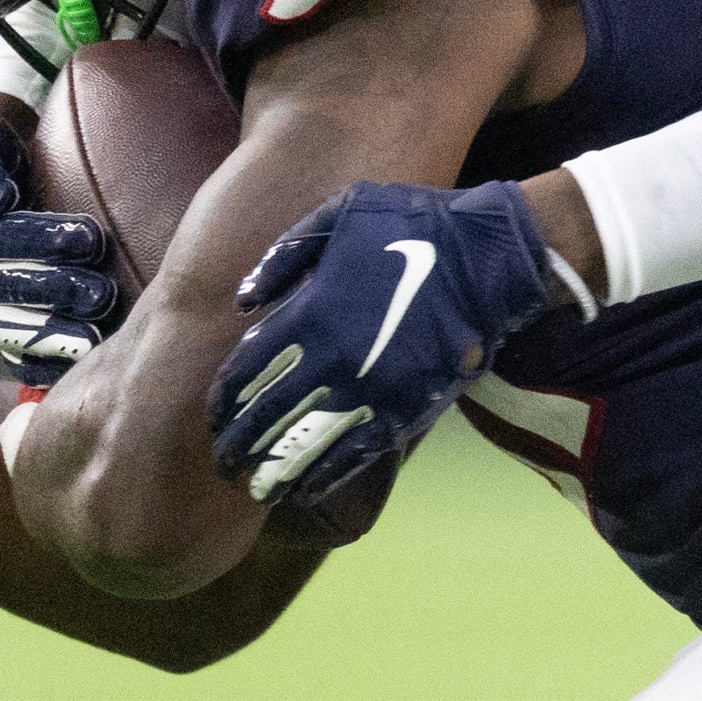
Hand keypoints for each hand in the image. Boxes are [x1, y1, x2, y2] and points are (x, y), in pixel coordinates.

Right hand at [0, 108, 113, 385]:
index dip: (42, 240)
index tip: (89, 237)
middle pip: (7, 293)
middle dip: (57, 293)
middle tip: (103, 294)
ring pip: (13, 334)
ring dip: (57, 338)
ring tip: (99, 336)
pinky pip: (17, 358)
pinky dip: (47, 366)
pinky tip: (82, 369)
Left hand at [209, 181, 554, 506]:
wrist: (487, 256)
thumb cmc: (411, 223)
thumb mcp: (340, 211)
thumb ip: (284, 255)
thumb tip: (242, 302)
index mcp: (310, 310)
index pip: (248, 369)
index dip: (224, 399)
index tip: (213, 416)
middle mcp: (331, 357)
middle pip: (267, 415)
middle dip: (239, 443)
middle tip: (222, 461)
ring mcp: (369, 389)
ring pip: (304, 445)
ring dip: (273, 471)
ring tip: (254, 489)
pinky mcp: (404, 410)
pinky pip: (353, 455)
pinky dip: (323, 477)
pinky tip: (303, 490)